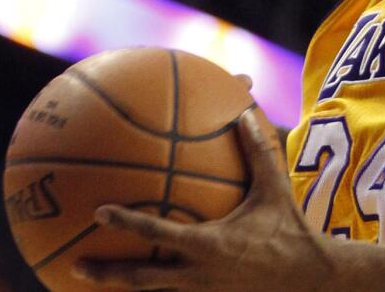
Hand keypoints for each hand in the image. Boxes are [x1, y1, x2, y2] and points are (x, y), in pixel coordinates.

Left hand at [73, 110, 332, 290]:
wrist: (309, 279)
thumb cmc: (290, 231)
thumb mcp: (275, 189)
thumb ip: (259, 150)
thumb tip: (244, 110)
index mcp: (209, 243)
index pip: (159, 233)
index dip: (128, 223)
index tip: (99, 212)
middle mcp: (198, 273)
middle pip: (142, 278)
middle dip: (107, 274)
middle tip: (75, 262)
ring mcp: (202, 291)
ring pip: (152, 291)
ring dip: (119, 285)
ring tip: (88, 276)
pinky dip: (151, 288)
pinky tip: (135, 280)